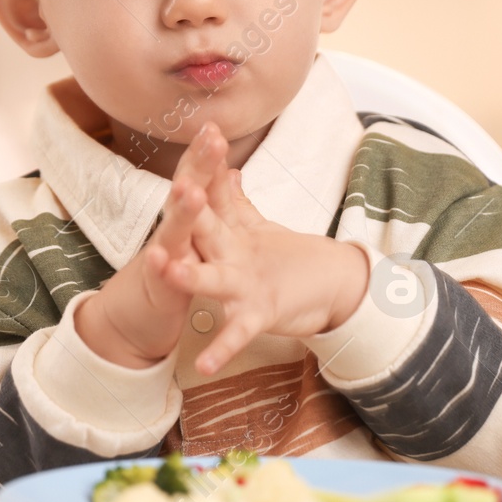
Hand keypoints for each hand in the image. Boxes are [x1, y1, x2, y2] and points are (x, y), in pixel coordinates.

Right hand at [76, 121, 229, 367]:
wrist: (130, 321)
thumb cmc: (168, 276)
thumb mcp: (192, 239)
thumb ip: (208, 204)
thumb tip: (228, 171)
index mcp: (184, 221)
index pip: (195, 179)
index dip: (206, 154)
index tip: (218, 124)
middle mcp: (170, 233)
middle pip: (185, 194)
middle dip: (198, 167)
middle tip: (213, 138)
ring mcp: (162, 259)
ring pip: (172, 232)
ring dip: (180, 211)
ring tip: (191, 190)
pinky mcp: (158, 290)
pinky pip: (158, 277)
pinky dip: (160, 267)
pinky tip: (158, 255)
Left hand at [156, 155, 370, 374]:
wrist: (336, 286)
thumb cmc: (289, 257)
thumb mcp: (258, 228)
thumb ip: (236, 202)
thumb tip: (226, 170)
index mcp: (232, 231)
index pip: (214, 194)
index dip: (202, 167)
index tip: (196, 134)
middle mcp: (236, 253)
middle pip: (209, 227)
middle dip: (192, 207)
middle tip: (178, 185)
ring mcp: (247, 284)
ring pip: (213, 278)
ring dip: (190, 274)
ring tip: (165, 268)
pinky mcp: (259, 314)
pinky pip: (237, 335)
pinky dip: (222, 350)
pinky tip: (203, 366)